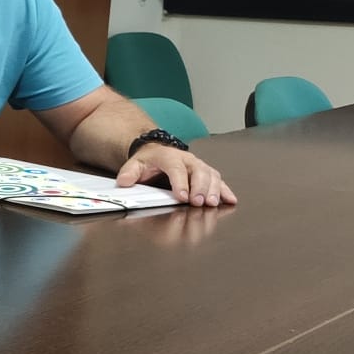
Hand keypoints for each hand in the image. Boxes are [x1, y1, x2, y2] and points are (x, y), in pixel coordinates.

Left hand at [117, 144, 235, 206]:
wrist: (157, 150)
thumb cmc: (149, 160)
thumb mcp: (135, 164)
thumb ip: (129, 173)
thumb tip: (123, 182)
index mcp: (169, 157)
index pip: (176, 169)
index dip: (180, 183)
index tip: (182, 196)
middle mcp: (187, 159)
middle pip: (198, 172)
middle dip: (200, 188)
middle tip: (199, 202)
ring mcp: (199, 165)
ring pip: (211, 175)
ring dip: (213, 190)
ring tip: (212, 204)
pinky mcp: (206, 172)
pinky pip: (218, 180)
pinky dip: (225, 190)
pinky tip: (230, 200)